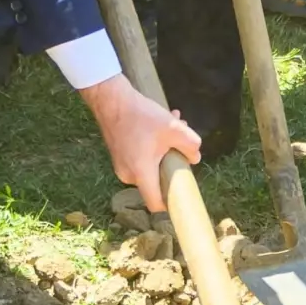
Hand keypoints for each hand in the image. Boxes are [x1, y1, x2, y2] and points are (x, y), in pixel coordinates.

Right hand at [79, 75, 200, 213]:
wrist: (110, 99)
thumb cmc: (140, 115)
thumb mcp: (174, 128)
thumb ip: (191, 146)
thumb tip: (195, 158)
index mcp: (141, 174)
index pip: (156, 204)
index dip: (171, 204)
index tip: (183, 195)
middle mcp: (128, 175)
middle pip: (157, 180)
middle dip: (173, 162)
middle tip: (181, 140)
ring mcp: (122, 165)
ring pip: (150, 165)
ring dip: (164, 149)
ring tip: (174, 123)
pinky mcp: (119, 155)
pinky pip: (141, 157)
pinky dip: (153, 146)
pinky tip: (160, 123)